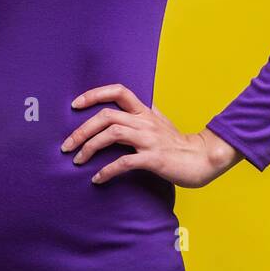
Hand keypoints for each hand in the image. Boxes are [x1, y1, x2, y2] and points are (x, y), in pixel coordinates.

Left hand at [61, 84, 243, 188]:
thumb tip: (126, 105)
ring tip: (77, 160)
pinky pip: (124, 162)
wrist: (203, 158)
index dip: (94, 94)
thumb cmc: (178, 143)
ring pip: (112, 134)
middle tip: (66, 145)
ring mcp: (149, 139)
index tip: (75, 104)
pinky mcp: (153, 159)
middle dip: (82, 129)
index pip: (118, 91)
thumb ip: (143, 113)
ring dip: (90, 147)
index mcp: (145, 111)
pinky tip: (97, 179)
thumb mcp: (160, 122)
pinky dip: (107, 171)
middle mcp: (145, 121)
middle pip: (106, 115)